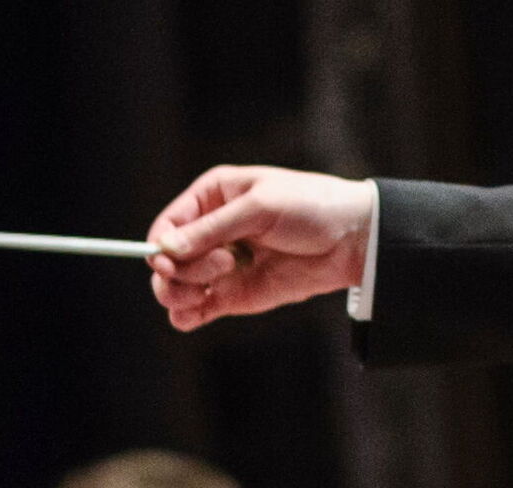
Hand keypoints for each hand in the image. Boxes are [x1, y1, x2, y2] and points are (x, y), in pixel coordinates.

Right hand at [146, 165, 375, 331]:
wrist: (352, 240)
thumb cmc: (311, 207)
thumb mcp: (260, 208)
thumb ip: (212, 229)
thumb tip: (164, 249)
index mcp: (212, 197)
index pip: (167, 225)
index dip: (160, 246)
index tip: (170, 261)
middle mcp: (210, 231)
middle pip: (165, 260)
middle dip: (181, 269)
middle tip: (223, 265)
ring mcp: (220, 265)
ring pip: (174, 287)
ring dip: (183, 292)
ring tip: (220, 281)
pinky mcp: (233, 295)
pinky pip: (193, 312)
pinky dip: (186, 316)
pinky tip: (197, 312)